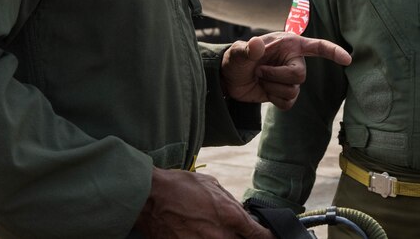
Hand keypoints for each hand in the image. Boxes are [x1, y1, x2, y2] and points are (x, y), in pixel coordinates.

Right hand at [135, 168, 269, 237]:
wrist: (149, 198)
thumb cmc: (180, 187)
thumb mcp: (213, 186)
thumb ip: (231, 204)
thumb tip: (241, 215)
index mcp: (231, 217)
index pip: (260, 236)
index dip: (268, 237)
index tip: (270, 236)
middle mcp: (220, 237)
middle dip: (243, 237)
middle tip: (238, 230)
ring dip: (224, 238)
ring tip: (211, 229)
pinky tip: (200, 233)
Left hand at [220, 30, 350, 107]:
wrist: (229, 80)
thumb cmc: (236, 60)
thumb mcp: (238, 52)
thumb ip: (247, 49)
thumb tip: (255, 44)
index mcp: (289, 44)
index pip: (318, 46)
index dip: (334, 52)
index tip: (348, 59)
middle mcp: (294, 60)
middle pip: (300, 75)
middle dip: (277, 76)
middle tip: (260, 71)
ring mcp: (290, 78)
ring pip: (293, 91)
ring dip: (272, 88)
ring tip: (260, 79)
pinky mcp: (285, 93)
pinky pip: (289, 104)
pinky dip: (274, 100)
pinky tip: (265, 92)